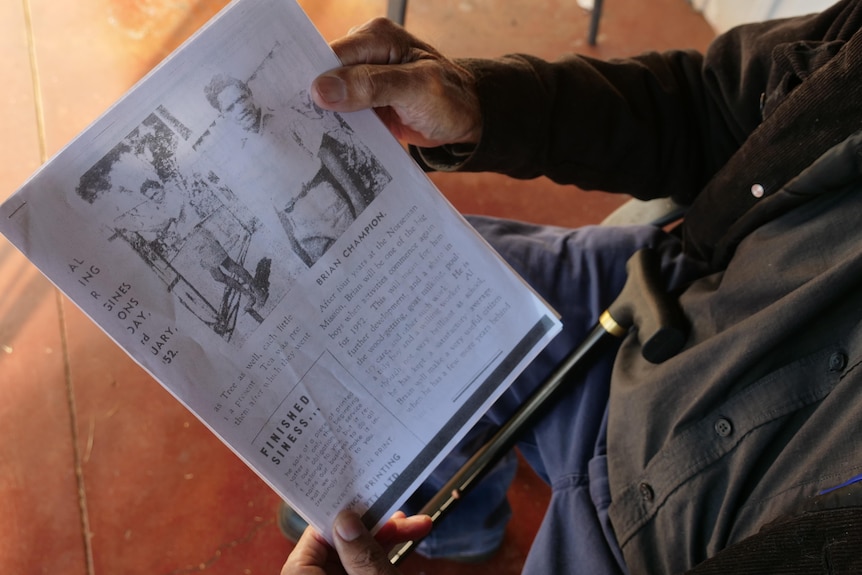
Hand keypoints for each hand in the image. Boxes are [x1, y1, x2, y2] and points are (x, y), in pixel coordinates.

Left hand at [281, 510, 431, 574]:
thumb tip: (347, 520)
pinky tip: (409, 540)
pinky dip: (384, 557)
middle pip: (341, 543)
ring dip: (388, 539)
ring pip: (358, 555)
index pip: (315, 536)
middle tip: (400, 512)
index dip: (341, 513)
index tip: (362, 494)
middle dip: (375, 526)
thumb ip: (360, 555)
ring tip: (417, 525)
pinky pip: (365, 568)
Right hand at [311, 18, 481, 147]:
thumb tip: (323, 89)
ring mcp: (365, 77)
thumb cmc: (451, 99)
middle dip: (315, 97)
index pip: (332, 54)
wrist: (468, 121)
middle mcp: (367, 52)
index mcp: (377, 36)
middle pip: (327, 72)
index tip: (296, 103)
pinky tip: (329, 137)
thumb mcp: (416, 89)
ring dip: (325, 113)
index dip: (313, 78)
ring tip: (310, 134)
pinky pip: (343, 110)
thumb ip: (372, 86)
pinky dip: (338, 123)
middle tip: (297, 123)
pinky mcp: (366, 99)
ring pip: (332, 94)